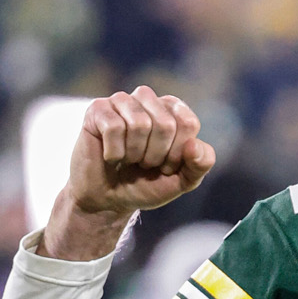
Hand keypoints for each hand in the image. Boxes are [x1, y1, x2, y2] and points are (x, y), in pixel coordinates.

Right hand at [37, 86, 215, 260]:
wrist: (109, 200)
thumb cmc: (146, 185)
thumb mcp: (182, 180)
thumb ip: (200, 164)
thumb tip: (194, 145)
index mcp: (173, 109)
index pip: (188, 123)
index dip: (178, 153)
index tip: (166, 165)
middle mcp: (147, 99)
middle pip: (165, 124)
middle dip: (156, 156)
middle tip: (144, 164)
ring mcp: (121, 101)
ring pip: (139, 123)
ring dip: (135, 154)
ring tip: (128, 159)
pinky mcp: (97, 109)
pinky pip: (114, 127)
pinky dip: (114, 152)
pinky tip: (110, 156)